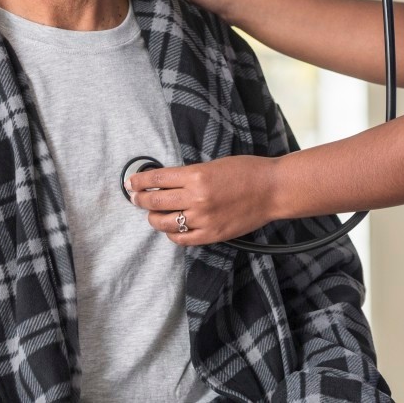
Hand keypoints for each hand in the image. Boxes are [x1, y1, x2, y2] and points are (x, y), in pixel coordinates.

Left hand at [124, 155, 280, 245]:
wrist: (272, 190)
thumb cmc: (247, 171)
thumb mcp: (213, 165)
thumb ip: (189, 175)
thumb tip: (165, 182)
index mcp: (196, 175)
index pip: (157, 179)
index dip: (139, 181)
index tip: (131, 182)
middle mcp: (196, 198)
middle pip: (155, 201)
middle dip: (140, 199)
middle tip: (135, 197)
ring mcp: (203, 219)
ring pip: (164, 223)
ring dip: (154, 218)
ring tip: (153, 214)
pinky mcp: (211, 234)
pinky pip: (182, 239)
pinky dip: (172, 234)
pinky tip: (172, 228)